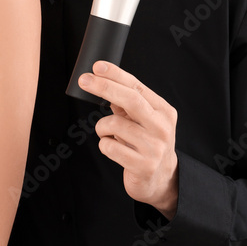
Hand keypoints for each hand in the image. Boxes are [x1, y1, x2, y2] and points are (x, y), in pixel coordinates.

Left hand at [78, 61, 178, 218]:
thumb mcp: (142, 119)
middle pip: (130, 100)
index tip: (97, 66)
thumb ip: (127, 102)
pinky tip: (114, 149)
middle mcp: (162, 127)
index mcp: (163, 111)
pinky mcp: (143, 166)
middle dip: (104, 87)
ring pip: (114, 124)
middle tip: (84, 81)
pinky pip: (109, 147)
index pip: (137, 87)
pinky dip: (105, 144)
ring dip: (102, 127)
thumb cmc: (146, 142)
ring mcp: (154, 147)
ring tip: (108, 134)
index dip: (116, 74)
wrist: (161, 179)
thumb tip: (102, 81)